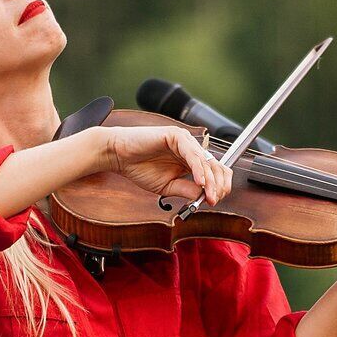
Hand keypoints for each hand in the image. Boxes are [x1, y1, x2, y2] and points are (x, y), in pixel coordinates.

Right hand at [101, 122, 233, 206]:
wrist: (118, 156)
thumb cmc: (139, 168)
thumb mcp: (167, 186)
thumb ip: (186, 189)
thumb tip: (204, 198)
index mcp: (190, 160)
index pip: (215, 172)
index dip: (218, 187)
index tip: (213, 201)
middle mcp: (191, 149)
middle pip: (216, 166)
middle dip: (217, 185)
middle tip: (213, 200)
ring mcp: (185, 141)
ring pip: (206, 161)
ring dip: (210, 181)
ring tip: (208, 195)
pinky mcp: (177, 135)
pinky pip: (192, 154)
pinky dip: (198, 170)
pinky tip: (200, 182)